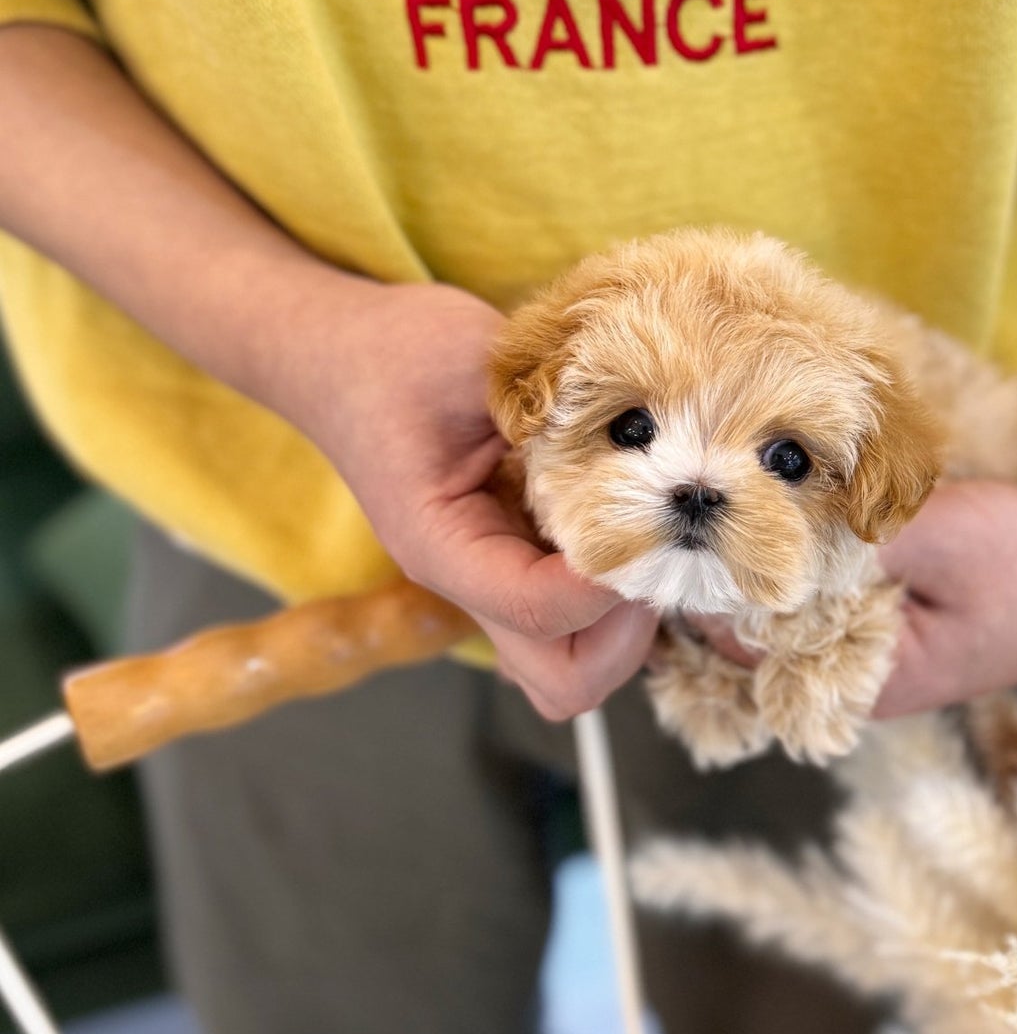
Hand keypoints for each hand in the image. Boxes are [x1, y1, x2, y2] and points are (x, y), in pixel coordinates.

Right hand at [278, 278, 657, 719]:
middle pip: (562, 680)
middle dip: (627, 635)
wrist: (342, 356)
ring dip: (628, 625)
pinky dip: (621, 599)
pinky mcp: (520, 566)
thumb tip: (645, 431)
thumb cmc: (394, 354)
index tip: (647, 526)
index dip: (605, 582)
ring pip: (574, 666)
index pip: (536, 608)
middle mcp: (471, 582)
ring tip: (652, 545)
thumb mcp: (473, 361)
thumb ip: (550, 406)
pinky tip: (635, 531)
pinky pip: (579, 623)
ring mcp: (498, 583)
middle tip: (657, 554)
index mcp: (444, 544)